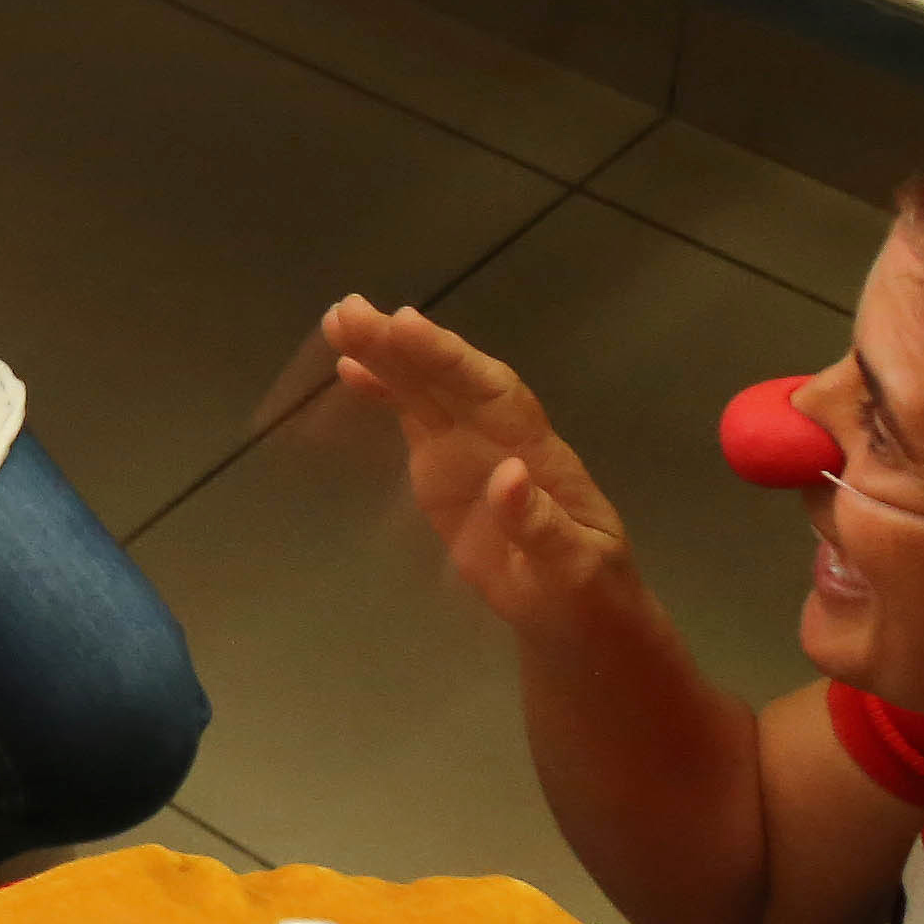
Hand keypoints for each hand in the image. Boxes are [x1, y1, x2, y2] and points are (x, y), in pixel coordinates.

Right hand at [322, 297, 634, 637]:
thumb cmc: (585, 593)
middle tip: (349, 311)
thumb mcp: (575, 571)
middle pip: (452, 380)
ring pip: (428, 389)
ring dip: (385, 353)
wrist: (580, 612)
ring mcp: (473, 448)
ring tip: (338, 320)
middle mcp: (503, 436)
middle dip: (403, 345)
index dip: (449, 359)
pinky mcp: (447, 466)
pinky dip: (384, 389)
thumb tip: (508, 474)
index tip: (405, 326)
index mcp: (539, 454)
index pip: (492, 393)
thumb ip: (541, 526)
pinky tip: (348, 367)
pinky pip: (414, 415)